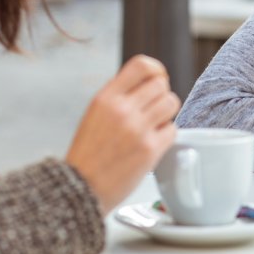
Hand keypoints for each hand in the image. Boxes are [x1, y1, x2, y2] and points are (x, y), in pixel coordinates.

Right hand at [66, 55, 180, 213]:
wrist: (81, 188)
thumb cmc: (88, 155)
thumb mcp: (94, 115)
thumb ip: (118, 97)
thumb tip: (148, 82)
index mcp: (105, 98)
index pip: (142, 65)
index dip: (156, 70)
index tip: (157, 80)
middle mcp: (122, 109)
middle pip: (161, 84)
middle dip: (161, 96)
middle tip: (153, 111)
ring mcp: (137, 128)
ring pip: (171, 103)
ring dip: (166, 114)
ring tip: (155, 125)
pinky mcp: (150, 149)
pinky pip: (172, 130)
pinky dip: (166, 136)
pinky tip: (153, 143)